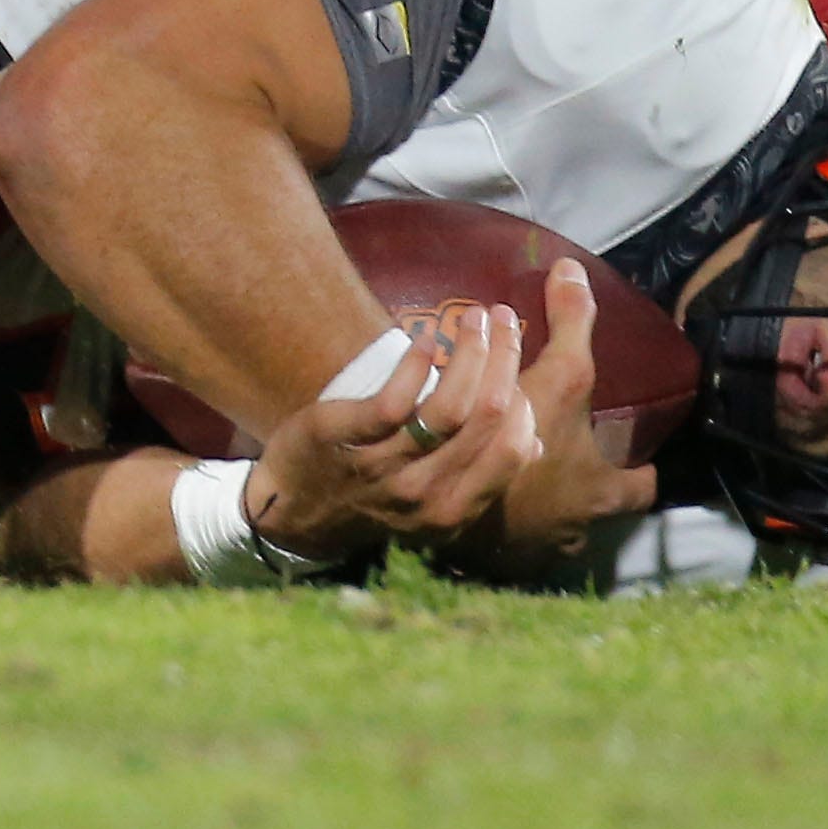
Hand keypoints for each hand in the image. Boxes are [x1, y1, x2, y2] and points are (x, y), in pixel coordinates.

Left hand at [242, 300, 542, 559]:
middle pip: (486, 418)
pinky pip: (395, 400)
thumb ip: (481, 476)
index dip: (523, 402)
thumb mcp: (431, 502)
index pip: (512, 451)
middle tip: (502, 320)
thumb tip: (537, 442)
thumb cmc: (372, 496)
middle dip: (503, 359)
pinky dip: (416, 364)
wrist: (290, 511)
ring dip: (470, 352)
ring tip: (473, 318)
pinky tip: (426, 340)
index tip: (516, 363)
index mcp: (454, 511)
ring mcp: (383, 467)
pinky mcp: (343, 438)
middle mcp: (423, 495)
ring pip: (448, 407)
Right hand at [454, 260, 662, 584]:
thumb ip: (572, 326)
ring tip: (519, 471)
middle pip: (596, 513)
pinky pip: (504, 538)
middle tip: (568, 456)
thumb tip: (573, 268)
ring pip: (549, 529)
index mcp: (600, 497)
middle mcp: (574, 533)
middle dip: (584, 490)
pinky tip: (476, 492)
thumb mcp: (557, 379)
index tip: (638, 456)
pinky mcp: (489, 557)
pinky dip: (496, 516)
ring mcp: (532, 551)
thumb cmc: (517, 445)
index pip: (642, 488)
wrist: (440, 498)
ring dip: (539, 507)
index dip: (641, 471)